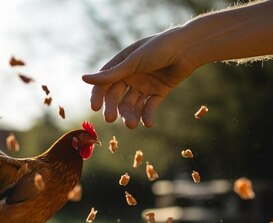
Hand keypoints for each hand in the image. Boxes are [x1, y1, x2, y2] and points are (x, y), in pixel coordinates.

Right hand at [82, 29, 197, 127]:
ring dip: (130, 115)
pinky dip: (147, 116)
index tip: (95, 108)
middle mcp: (131, 76)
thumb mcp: (132, 62)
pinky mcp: (159, 92)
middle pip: (117, 97)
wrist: (188, 48)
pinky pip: (149, 107)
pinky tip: (147, 124)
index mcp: (121, 65)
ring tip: (132, 125)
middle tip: (111, 119)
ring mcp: (144, 85)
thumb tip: (84, 79)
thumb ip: (110, 75)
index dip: (98, 96)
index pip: (104, 84)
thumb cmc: (158, 49)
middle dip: (114, 108)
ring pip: (132, 104)